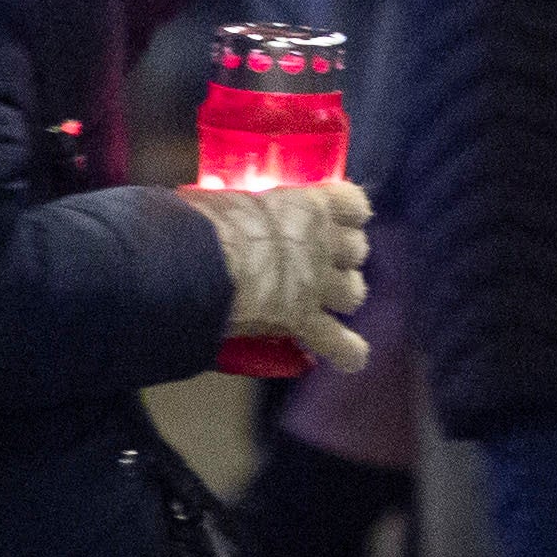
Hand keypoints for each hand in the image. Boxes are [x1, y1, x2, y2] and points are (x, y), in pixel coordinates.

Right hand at [186, 176, 373, 371]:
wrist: (200, 261)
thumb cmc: (206, 221)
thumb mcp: (229, 198)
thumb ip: (239, 204)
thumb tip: (211, 202)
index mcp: (308, 206)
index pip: (352, 204)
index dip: (349, 212)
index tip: (339, 217)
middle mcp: (322, 244)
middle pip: (356, 250)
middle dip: (344, 256)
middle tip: (323, 261)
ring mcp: (317, 284)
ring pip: (354, 293)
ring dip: (344, 297)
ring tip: (329, 301)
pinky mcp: (303, 320)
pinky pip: (337, 342)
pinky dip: (346, 351)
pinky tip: (351, 359)